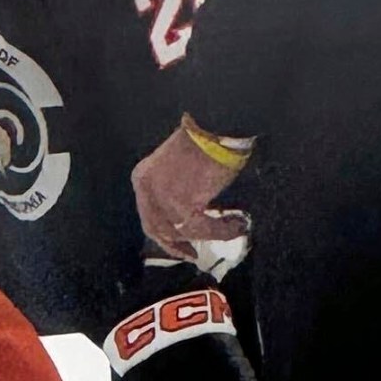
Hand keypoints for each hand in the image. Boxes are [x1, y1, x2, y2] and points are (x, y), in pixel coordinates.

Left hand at [132, 117, 251, 270]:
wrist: (216, 125)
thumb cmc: (203, 140)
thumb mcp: (179, 166)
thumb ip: (178, 188)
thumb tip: (196, 211)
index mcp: (143, 179)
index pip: (149, 215)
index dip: (164, 235)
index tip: (181, 245)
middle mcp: (146, 190)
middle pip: (158, 228)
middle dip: (177, 246)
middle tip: (194, 255)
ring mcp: (161, 199)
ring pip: (183, 231)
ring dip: (210, 236)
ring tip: (232, 231)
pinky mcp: (180, 204)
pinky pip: (202, 227)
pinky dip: (222, 230)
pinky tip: (237, 226)